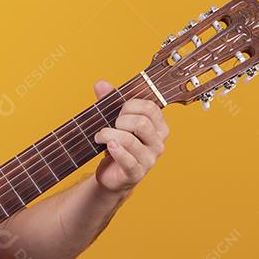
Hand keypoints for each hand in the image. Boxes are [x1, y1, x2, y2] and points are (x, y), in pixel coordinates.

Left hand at [91, 81, 168, 196]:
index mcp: (159, 127)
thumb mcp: (114, 120)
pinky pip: (127, 160)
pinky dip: (116, 150)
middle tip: (111, 125)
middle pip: (141, 123)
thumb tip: (100, 84)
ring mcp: (149, 159)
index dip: (130, 105)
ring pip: (130, 140)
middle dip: (121, 120)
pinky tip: (108, 146)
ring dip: (109, 134)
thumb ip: (109, 101)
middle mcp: (158, 143)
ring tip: (100, 136)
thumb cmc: (118, 144)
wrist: (111, 174)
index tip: (119, 112)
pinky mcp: (137, 173)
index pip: (150, 108)